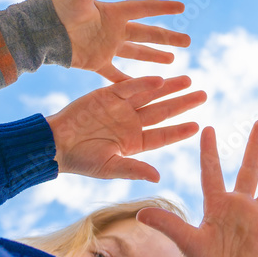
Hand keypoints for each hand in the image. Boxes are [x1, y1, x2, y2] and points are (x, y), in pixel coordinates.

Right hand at [49, 75, 204, 180]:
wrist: (54, 143)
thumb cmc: (81, 160)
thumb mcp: (109, 167)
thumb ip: (134, 169)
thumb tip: (158, 177)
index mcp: (134, 142)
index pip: (163, 135)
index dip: (180, 130)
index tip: (198, 125)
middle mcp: (131, 123)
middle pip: (163, 111)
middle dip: (183, 103)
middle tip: (203, 95)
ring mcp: (121, 107)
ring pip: (151, 95)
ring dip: (169, 88)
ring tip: (188, 80)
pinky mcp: (107, 94)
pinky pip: (130, 86)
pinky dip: (144, 83)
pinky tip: (160, 79)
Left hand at [52, 0, 190, 82]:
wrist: (42, 34)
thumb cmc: (59, 14)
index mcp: (114, 13)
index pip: (144, 9)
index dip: (162, 8)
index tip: (182, 7)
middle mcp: (114, 29)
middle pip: (147, 33)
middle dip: (168, 37)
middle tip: (188, 40)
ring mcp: (107, 46)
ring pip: (137, 52)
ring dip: (154, 56)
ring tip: (173, 61)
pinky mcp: (97, 62)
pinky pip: (117, 74)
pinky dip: (129, 81)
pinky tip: (142, 86)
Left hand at [137, 121, 257, 256]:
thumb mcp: (185, 240)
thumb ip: (168, 225)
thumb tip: (140, 213)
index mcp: (216, 204)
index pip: (211, 171)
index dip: (209, 150)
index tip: (207, 127)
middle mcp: (238, 205)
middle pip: (249, 168)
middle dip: (255, 145)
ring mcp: (256, 216)